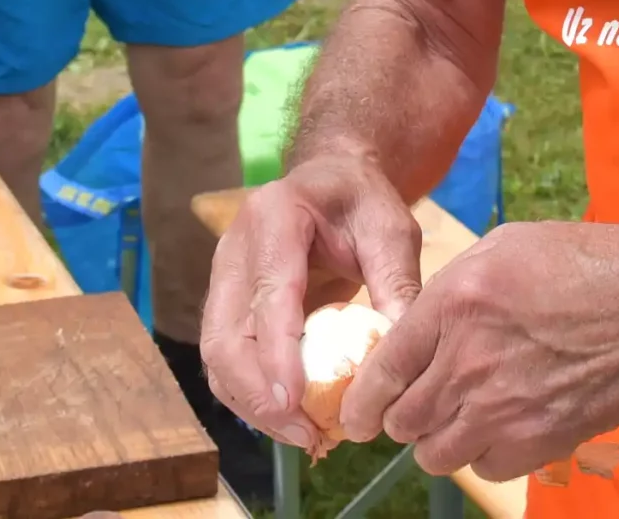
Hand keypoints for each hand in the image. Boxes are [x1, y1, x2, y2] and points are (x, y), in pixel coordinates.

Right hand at [201, 151, 423, 452]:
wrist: (328, 182)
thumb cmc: (361, 202)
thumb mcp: (390, 230)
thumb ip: (396, 283)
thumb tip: (400, 353)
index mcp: (274, 217)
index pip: (268, 292)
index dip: (276, 351)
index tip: (293, 400)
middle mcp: (234, 249)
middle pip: (226, 334)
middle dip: (259, 394)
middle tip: (306, 434)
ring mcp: (222, 279)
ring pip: (218, 356)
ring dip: (254, 405)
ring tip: (304, 437)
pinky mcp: (226, 307)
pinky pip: (226, 362)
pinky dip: (252, 397)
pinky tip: (291, 420)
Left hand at [342, 220, 618, 480]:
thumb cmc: (595, 263)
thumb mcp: (509, 246)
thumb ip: (453, 288)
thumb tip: (420, 326)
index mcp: (457, 303)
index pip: (382, 368)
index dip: (362, 398)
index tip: (358, 413)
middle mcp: (471, 361)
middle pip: (403, 419)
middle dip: (401, 416)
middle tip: (413, 407)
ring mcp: (506, 408)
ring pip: (437, 452)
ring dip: (439, 438)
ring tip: (458, 416)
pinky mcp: (541, 442)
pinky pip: (486, 467)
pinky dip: (485, 454)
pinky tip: (502, 426)